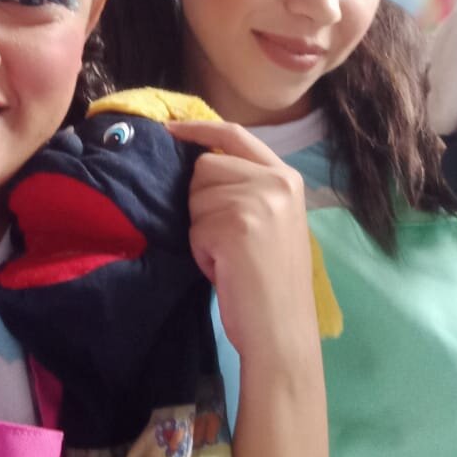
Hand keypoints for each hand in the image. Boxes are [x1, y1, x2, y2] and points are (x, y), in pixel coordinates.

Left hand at [165, 119, 319, 371]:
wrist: (282, 328)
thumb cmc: (272, 281)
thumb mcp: (271, 219)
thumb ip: (246, 186)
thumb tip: (199, 162)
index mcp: (287, 177)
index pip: (234, 134)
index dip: (198, 129)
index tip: (169, 131)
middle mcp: (276, 181)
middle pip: (206, 165)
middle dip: (202, 200)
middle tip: (226, 238)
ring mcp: (258, 200)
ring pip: (196, 195)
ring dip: (201, 228)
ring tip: (229, 255)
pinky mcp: (237, 224)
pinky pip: (195, 226)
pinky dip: (201, 251)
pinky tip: (225, 268)